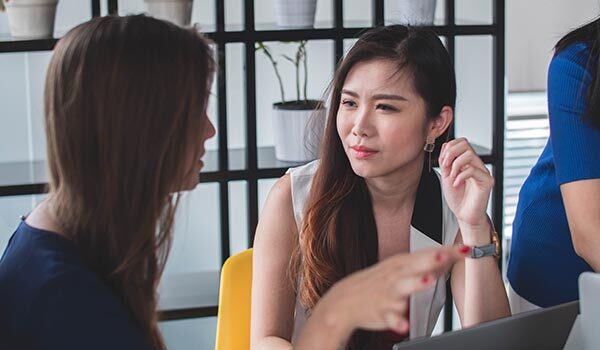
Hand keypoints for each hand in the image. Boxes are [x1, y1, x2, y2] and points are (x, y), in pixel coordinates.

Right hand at [314, 246, 469, 335]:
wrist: (345, 300)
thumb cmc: (376, 284)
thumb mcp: (399, 269)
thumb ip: (424, 265)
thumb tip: (449, 257)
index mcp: (402, 264)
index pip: (428, 254)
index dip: (448, 251)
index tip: (467, 248)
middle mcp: (395, 275)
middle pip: (415, 265)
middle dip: (430, 259)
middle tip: (445, 254)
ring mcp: (388, 293)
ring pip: (403, 288)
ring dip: (415, 283)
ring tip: (428, 281)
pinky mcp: (381, 311)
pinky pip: (390, 318)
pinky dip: (396, 322)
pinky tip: (403, 325)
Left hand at [438, 138, 493, 232]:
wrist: (464, 214)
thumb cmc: (457, 197)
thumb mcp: (446, 176)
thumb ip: (446, 162)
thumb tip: (446, 146)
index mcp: (467, 161)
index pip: (461, 142)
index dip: (449, 147)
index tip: (443, 162)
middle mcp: (476, 164)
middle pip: (465, 143)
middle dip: (451, 153)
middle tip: (445, 166)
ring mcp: (483, 171)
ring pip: (469, 154)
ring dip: (455, 165)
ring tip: (452, 177)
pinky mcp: (487, 181)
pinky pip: (473, 170)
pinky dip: (460, 176)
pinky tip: (456, 184)